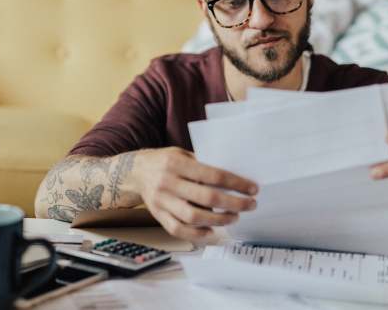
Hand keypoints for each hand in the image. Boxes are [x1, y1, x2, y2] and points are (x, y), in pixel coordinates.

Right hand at [128, 147, 257, 240]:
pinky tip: (212, 231)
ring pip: (194, 217)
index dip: (236, 183)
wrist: (135, 172)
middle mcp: (168, 183)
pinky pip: (179, 230)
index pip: (212, 175)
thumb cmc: (165, 161)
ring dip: (219, 220)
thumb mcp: (182, 153)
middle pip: (207, 198)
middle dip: (233, 204)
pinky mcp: (158, 216)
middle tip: (250, 205)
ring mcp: (162, 202)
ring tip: (234, 217)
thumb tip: (233, 176)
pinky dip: (198, 234)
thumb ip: (203, 163)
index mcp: (176, 164)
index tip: (252, 189)